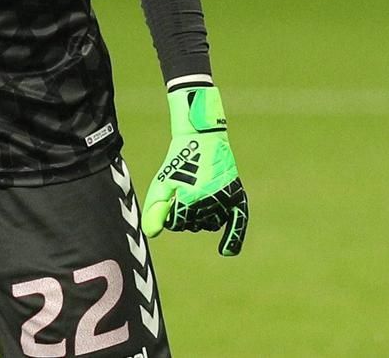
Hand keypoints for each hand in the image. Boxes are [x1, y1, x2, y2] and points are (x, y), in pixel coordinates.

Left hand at [140, 85, 249, 255]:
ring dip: (202, 218)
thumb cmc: (178, 160)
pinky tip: (226, 251)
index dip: (170, 213)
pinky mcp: (235, 195)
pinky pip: (238, 222)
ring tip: (196, 197)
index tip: (170, 199)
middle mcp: (210, 201)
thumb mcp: (162, 182)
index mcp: (190, 198)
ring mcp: (225, 199)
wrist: (202, 137)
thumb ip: (156, 208)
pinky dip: (233, 237)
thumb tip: (150, 234)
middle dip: (185, 215)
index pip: (176, 223)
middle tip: (183, 191)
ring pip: (211, 224)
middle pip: (194, 225)